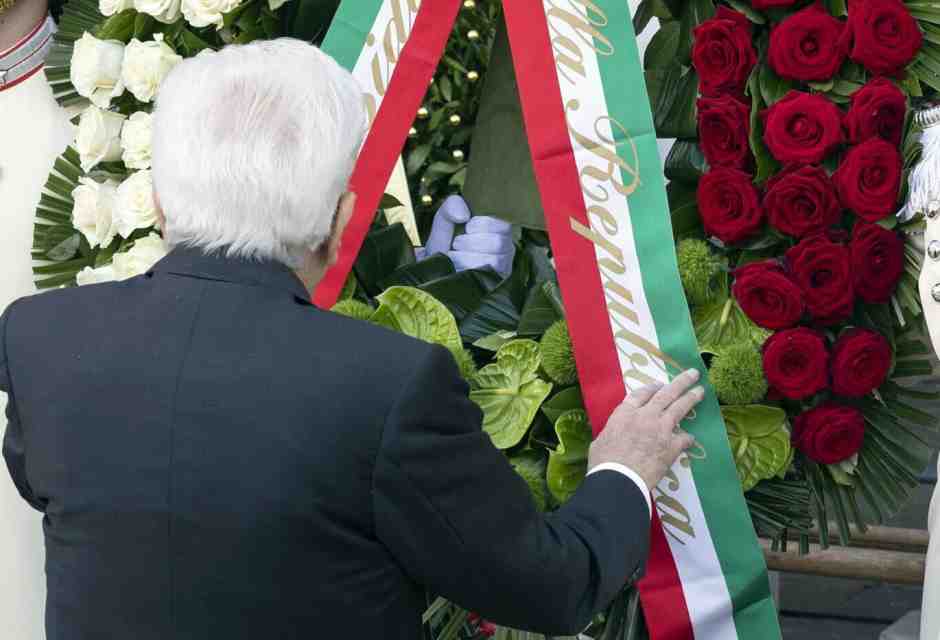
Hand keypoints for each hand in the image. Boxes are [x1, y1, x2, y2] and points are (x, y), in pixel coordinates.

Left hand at [416, 195, 514, 277]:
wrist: (436, 267)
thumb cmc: (446, 242)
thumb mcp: (445, 219)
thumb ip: (452, 206)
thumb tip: (464, 215)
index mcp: (499, 228)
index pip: (504, 223)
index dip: (483, 224)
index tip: (468, 226)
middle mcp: (506, 247)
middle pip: (498, 242)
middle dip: (470, 242)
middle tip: (458, 243)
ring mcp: (503, 266)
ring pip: (492, 260)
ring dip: (465, 256)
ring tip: (456, 255)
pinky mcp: (496, 281)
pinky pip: (485, 275)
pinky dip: (466, 268)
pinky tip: (458, 267)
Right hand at [588, 370, 704, 490]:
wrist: (619, 478)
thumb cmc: (604, 461)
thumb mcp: (602, 439)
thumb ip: (613, 431)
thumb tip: (615, 434)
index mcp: (625, 413)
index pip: (641, 393)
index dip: (652, 387)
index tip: (660, 384)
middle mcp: (645, 415)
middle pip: (666, 393)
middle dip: (681, 382)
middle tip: (693, 374)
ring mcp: (661, 429)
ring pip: (679, 408)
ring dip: (691, 398)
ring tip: (700, 391)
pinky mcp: (671, 446)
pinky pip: (684, 438)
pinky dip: (688, 438)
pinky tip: (691, 438)